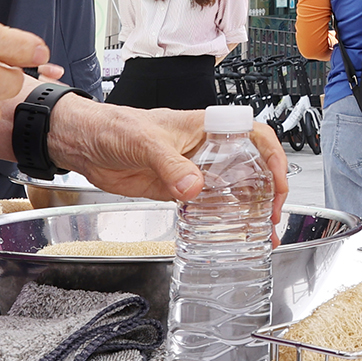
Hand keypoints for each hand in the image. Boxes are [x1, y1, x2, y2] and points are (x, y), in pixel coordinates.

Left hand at [51, 101, 289, 225]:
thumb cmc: (113, 126)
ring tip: (260, 234)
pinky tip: (228, 233)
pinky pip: (207, 205)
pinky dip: (220, 219)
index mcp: (205, 128)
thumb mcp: (144, 141)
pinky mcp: (177, 190)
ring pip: (231, 189)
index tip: (278, 182)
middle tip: (272, 217)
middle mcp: (205, 149)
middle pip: (250, 166)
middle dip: (268, 191)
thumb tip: (194, 187)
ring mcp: (192, 171)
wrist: (84, 144)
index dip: (273, 156)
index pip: (254, 134)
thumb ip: (170, 164)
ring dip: (247, 210)